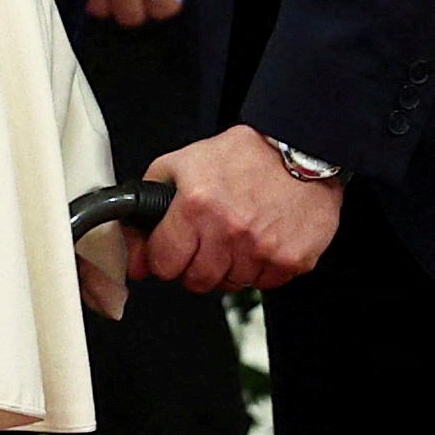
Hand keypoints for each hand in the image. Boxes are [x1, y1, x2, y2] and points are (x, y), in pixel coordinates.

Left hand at [133, 125, 343, 294]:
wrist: (300, 149)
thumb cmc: (240, 157)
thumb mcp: (178, 166)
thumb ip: (144, 211)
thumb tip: (135, 260)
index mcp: (196, 206)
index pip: (164, 264)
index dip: (164, 256)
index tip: (172, 248)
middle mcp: (229, 230)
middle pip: (195, 281)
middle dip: (194, 264)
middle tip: (207, 239)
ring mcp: (262, 249)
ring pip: (229, 285)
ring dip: (228, 266)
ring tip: (237, 234)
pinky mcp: (291, 260)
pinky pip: (262, 284)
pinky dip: (258, 268)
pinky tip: (261, 239)